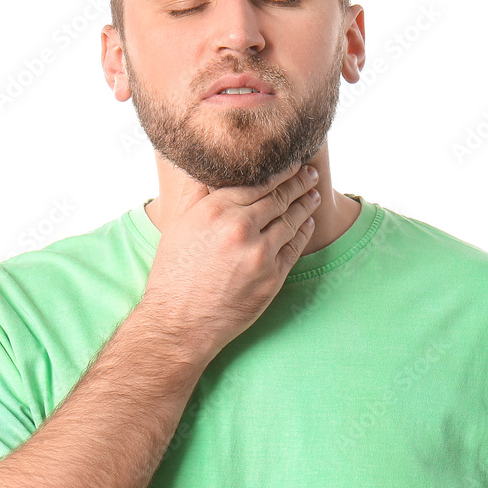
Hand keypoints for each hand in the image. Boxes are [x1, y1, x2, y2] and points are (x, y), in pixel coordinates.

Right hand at [138, 161, 320, 360]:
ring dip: (305, 205)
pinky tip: (307, 223)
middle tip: (309, 174)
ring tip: (313, 195)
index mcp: (216, 209)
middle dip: (298, 183)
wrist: (179, 322)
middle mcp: (240, 227)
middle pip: (279, 198)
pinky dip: (303, 232)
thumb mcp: (179, 226)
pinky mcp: (272, 278)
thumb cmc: (174, 274)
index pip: (258, 182)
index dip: (280, 172)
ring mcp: (259, 253)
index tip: (291, 164)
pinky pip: (294, 248)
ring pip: (291, 221)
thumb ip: (200, 195)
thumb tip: (211, 169)